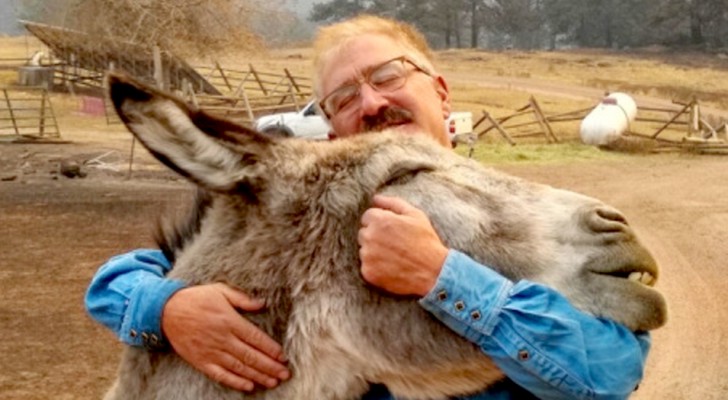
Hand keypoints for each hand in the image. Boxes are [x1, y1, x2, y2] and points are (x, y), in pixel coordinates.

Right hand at [161, 283, 289, 391]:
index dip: (271, 349)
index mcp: (229, 321)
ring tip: (273, 382)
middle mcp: (222, 338)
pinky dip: (235, 382)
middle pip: (251, 356)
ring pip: (239, 368)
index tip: (284, 357)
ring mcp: (211, 352)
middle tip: (285, 374)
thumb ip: (242, 299)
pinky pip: (221, 375)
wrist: (166, 311)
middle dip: (270, 366)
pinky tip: (249, 386)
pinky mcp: (201, 361)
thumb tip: (262, 304)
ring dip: (258, 376)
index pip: (256, 338)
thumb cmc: (196, 298)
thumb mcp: (220, 290)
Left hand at [358, 194, 448, 296]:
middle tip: (394, 245)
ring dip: (374, 253)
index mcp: (379, 220)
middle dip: (375, 237)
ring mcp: (367, 255)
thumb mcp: (415, 215)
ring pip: (364, 250)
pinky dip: (375, 268)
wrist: (433, 271)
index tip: (392, 232)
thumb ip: (393, 203)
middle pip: (363, 233)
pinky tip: (391, 268)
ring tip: (394, 257)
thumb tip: (375, 198)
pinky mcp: (368, 272)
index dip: (380, 223)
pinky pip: (366, 267)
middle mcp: (370, 236)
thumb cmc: (425, 241)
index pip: (367, 217)